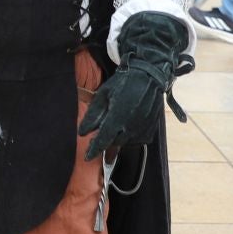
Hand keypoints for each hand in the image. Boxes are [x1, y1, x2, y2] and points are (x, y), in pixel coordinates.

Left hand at [78, 14, 191, 159]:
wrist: (149, 76)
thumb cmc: (123, 83)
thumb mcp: (103, 95)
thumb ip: (92, 116)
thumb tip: (82, 133)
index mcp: (118, 117)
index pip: (103, 140)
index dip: (94, 150)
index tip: (87, 157)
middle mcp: (131, 127)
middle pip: (113, 143)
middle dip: (104, 144)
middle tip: (95, 140)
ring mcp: (143, 129)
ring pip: (125, 143)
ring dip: (116, 139)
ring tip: (111, 129)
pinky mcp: (150, 130)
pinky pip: (136, 140)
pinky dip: (128, 137)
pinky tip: (125, 128)